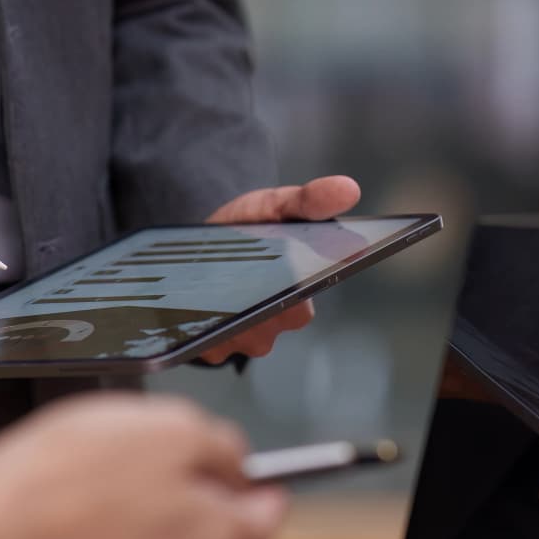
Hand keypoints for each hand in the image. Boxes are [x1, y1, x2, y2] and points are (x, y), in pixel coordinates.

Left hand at [197, 175, 363, 363]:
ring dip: (221, 312)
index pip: (299, 307)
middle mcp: (280, 324)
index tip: (269, 277)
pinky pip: (207, 346)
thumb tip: (349, 189)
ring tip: (206, 283)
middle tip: (230, 272)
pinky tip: (189, 303)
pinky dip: (198, 327)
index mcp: (303, 296)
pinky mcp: (215, 349)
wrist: (209, 241)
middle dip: (249, 300)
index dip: (285, 295)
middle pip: (265, 324)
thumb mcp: (279, 206)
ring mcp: (247, 340)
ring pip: (235, 335)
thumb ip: (310, 200)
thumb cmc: (253, 226)